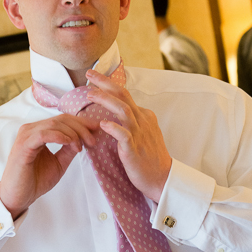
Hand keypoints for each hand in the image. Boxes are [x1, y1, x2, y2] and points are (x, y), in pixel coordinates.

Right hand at [0, 114, 99, 219]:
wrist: (18, 197)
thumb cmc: (35, 181)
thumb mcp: (59, 163)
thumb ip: (69, 149)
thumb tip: (85, 138)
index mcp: (39, 131)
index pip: (63, 119)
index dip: (82, 123)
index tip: (97, 130)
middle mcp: (31, 129)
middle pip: (61, 119)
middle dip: (81, 128)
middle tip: (93, 140)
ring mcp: (26, 135)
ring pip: (55, 124)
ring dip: (73, 133)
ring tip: (82, 147)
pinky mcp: (24, 145)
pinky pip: (44, 134)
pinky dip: (60, 136)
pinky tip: (71, 144)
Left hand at [85, 69, 171, 201]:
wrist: (162, 178)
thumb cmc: (150, 157)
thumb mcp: (143, 133)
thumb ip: (131, 122)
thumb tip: (115, 114)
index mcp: (144, 115)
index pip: (125, 95)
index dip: (109, 85)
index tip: (94, 79)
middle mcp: (142, 120)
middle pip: (123, 95)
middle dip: (105, 82)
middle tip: (89, 73)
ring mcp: (139, 134)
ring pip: (123, 110)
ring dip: (105, 100)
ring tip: (89, 94)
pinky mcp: (134, 149)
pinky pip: (123, 135)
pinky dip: (113, 127)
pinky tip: (102, 123)